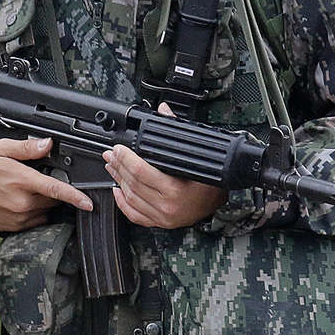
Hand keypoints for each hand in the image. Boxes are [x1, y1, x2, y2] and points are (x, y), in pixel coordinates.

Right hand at [0, 137, 93, 232]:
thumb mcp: (2, 149)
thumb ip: (28, 148)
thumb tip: (48, 144)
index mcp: (21, 181)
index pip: (55, 190)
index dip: (75, 197)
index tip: (89, 203)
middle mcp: (20, 203)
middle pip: (53, 200)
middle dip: (53, 191)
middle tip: (37, 179)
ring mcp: (16, 218)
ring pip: (44, 211)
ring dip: (43, 202)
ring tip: (24, 190)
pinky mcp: (11, 228)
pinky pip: (33, 221)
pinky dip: (33, 212)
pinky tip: (19, 201)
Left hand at [104, 105, 226, 228]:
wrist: (222, 204)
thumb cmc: (213, 180)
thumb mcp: (199, 154)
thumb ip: (178, 130)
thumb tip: (164, 110)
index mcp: (176, 188)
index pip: (142, 171)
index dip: (126, 158)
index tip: (118, 149)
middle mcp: (168, 205)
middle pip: (133, 183)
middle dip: (119, 166)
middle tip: (111, 154)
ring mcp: (163, 216)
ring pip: (131, 198)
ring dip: (118, 181)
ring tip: (113, 167)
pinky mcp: (161, 223)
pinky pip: (135, 215)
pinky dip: (122, 203)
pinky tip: (117, 191)